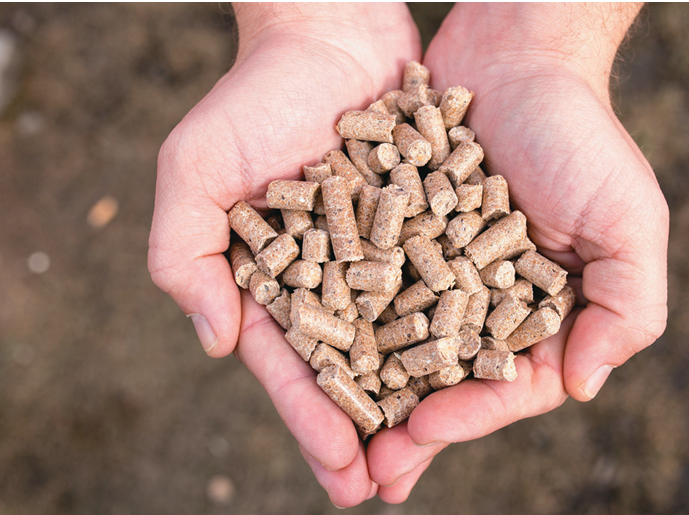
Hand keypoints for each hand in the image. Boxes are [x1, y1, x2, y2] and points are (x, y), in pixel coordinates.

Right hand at [147, 4, 421, 506]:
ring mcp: (383, 257)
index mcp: (274, 282)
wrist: (328, 35)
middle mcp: (333, 280)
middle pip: (353, 368)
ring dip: (419, 395)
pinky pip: (447, 283)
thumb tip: (216, 343)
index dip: (313, 418)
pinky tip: (483, 367)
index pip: (293, 364)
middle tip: (388, 489)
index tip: (341, 471)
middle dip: (369, 429)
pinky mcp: (428, 228)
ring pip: (405, 338)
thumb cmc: (251, 101)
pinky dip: (461, 324)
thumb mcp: (193, 173)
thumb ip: (184, 259)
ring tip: (439, 448)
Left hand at [366, 3, 667, 501]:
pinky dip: (344, 320)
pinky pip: (368, 287)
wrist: (516, 57)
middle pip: (445, 379)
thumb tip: (582, 389)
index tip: (417, 439)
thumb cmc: (578, 135)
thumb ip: (624, 309)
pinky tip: (311, 353)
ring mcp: (438, 271)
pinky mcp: (397, 236)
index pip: (505, 385)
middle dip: (407, 427)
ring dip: (368, 391)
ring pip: (398, 344)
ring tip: (329, 433)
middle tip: (365, 475)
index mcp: (543, 311)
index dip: (464, 418)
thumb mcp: (628, 221)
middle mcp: (486, 300)